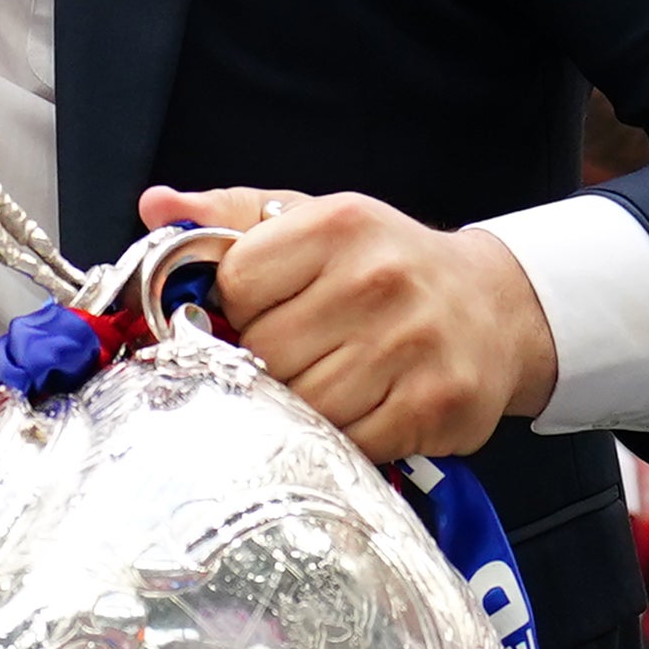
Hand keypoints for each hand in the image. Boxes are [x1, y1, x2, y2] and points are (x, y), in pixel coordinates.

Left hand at [147, 187, 558, 460]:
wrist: (493, 307)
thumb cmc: (386, 265)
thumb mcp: (312, 221)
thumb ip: (229, 218)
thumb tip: (155, 206)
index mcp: (340, 224)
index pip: (236, 284)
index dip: (238, 308)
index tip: (265, 309)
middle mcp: (378, 279)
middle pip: (264, 352)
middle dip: (270, 361)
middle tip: (302, 350)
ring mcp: (410, 344)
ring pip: (302, 404)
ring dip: (304, 404)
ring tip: (332, 377)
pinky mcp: (432, 404)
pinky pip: (348, 442)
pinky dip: (344, 437)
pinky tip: (365, 406)